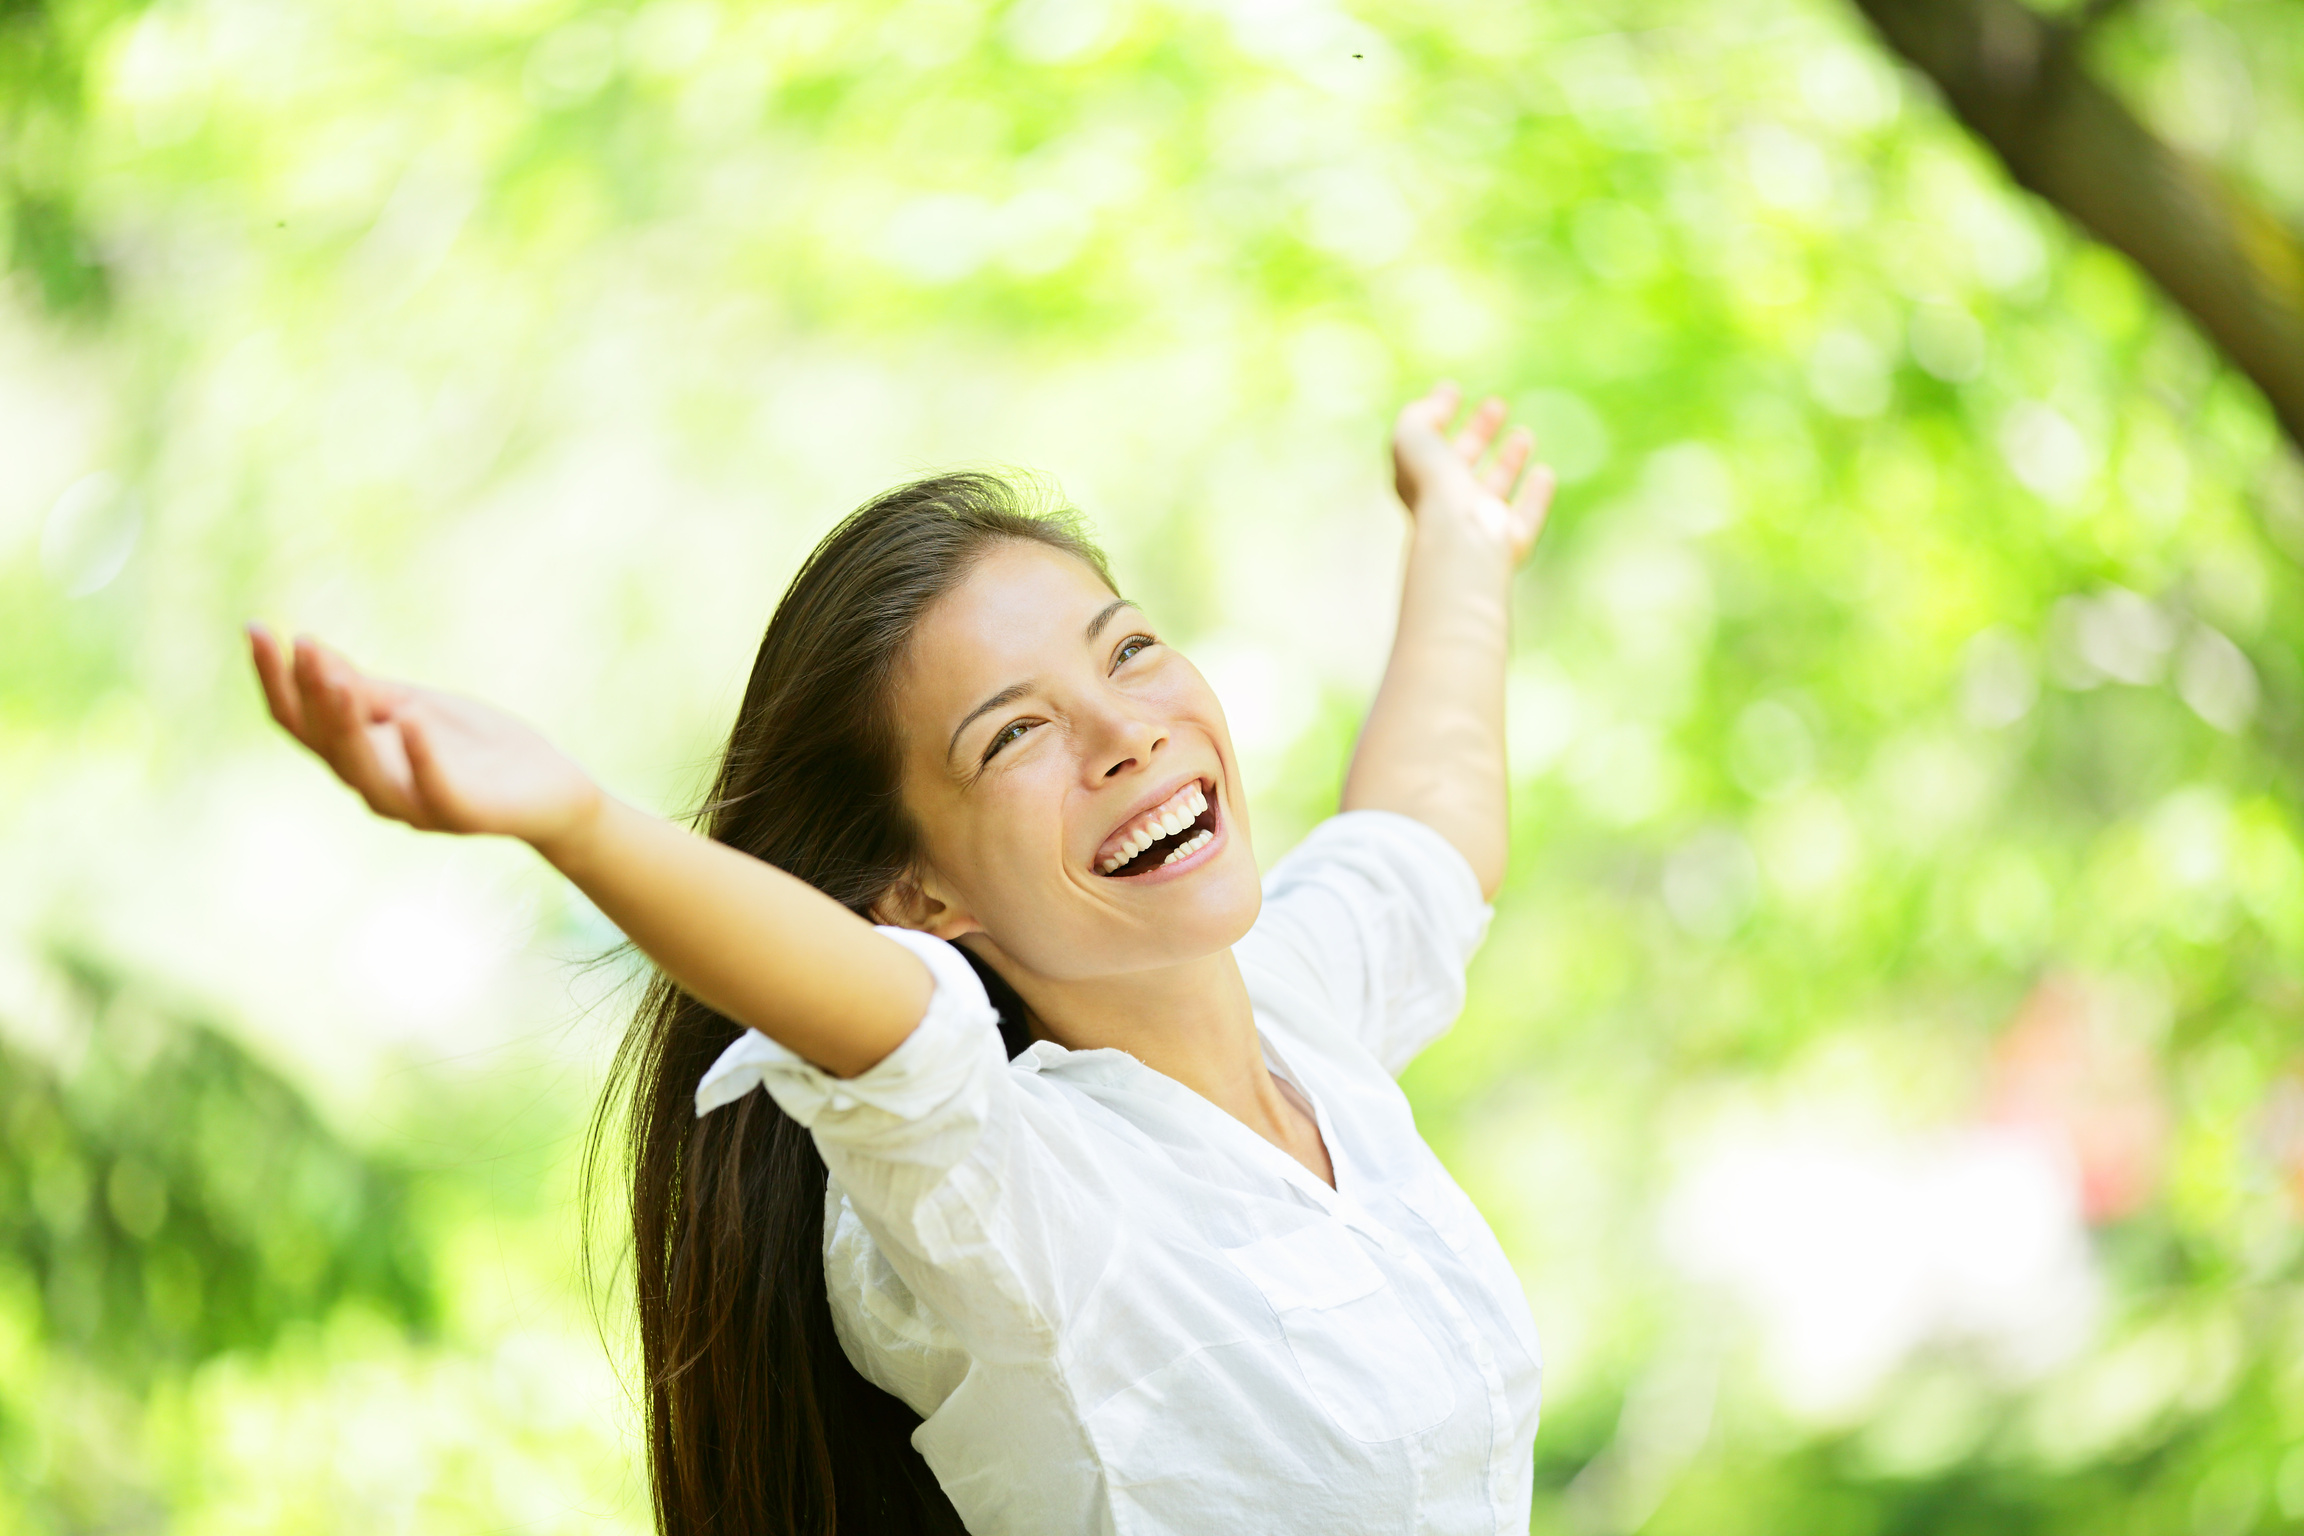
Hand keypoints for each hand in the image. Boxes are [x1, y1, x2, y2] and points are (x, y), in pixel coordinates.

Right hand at [248, 623, 602, 854]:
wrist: (550, 788)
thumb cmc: (475, 746)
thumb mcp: (415, 706)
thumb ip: (366, 691)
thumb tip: (306, 649)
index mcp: (359, 757)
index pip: (300, 721)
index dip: (272, 678)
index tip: (255, 628)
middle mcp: (374, 787)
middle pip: (323, 743)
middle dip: (309, 692)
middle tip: (298, 644)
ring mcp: (415, 806)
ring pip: (363, 770)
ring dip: (347, 721)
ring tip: (337, 674)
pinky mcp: (462, 815)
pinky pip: (434, 788)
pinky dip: (420, 755)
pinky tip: (409, 719)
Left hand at [1390, 380, 1556, 565]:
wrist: (1460, 533)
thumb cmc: (1432, 484)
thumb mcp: (1413, 436)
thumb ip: (1423, 413)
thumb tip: (1444, 395)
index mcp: (1417, 482)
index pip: (1429, 445)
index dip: (1439, 415)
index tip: (1456, 391)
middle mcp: (1445, 505)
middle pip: (1462, 464)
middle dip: (1478, 433)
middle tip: (1498, 405)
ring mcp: (1478, 525)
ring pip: (1494, 489)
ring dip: (1509, 460)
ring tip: (1524, 433)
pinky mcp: (1509, 541)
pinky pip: (1525, 516)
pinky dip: (1536, 496)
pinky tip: (1545, 473)